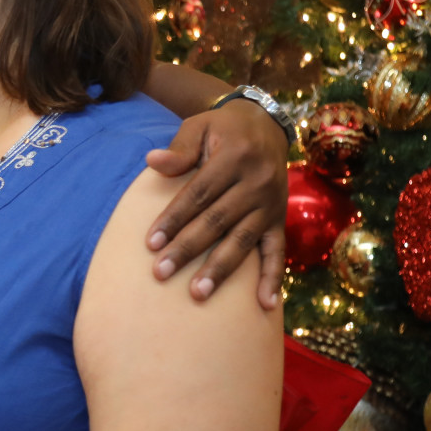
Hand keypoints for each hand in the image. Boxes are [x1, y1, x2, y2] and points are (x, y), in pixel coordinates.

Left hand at [143, 101, 288, 307]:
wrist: (266, 125)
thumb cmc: (223, 129)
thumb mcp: (200, 126)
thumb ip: (180, 147)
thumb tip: (152, 161)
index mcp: (234, 158)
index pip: (198, 195)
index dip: (174, 219)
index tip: (150, 243)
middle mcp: (257, 183)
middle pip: (217, 221)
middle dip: (187, 249)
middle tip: (161, 273)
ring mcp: (271, 204)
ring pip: (242, 241)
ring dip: (220, 269)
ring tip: (198, 293)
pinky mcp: (280, 219)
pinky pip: (277, 251)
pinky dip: (272, 278)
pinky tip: (265, 305)